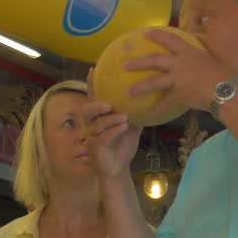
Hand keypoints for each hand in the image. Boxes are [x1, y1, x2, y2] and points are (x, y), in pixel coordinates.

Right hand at [83, 68, 142, 182]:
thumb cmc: (123, 145)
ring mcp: (93, 137)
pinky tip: (124, 127)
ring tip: (123, 117)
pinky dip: (114, 131)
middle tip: (109, 103)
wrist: (119, 168)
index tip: (93, 69)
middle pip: (86, 110)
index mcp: (99, 117)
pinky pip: (103, 138)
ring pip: (96, 124)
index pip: (93, 98)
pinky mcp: (96, 149)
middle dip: (96, 104)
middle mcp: (92, 125)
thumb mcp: (131, 126)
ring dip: (110, 119)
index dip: (91, 85)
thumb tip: (151, 95)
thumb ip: (136, 112)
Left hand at [123, 29, 237, 111]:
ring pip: (153, 82)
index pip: (170, 40)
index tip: (145, 33)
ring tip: (128, 92)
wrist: (227, 90)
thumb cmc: (225, 73)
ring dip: (139, 87)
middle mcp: (180, 63)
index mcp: (189, 52)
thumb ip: (203, 51)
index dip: (157, 35)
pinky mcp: (178, 94)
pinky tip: (149, 114)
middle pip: (154, 60)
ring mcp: (178, 79)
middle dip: (138, 62)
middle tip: (125, 64)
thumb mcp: (213, 57)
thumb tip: (202, 37)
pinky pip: (165, 103)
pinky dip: (157, 109)